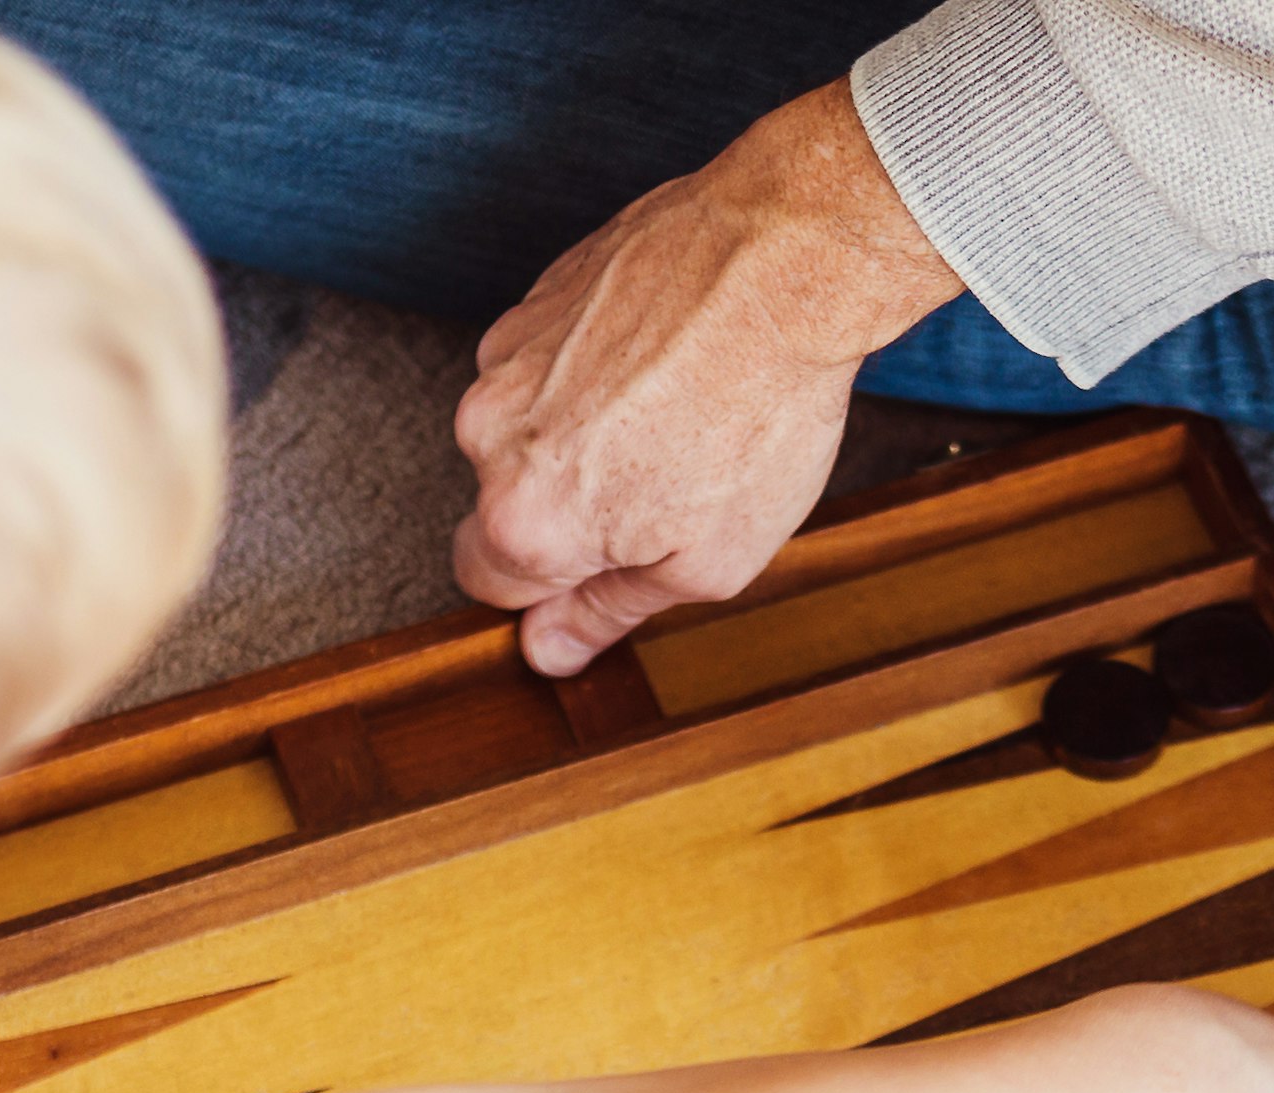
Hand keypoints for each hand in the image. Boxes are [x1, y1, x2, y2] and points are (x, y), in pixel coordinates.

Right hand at [452, 79, 958, 677]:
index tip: (612, 566)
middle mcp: (489, 433)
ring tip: (682, 412)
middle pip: (510, 500)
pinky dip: (599, 369)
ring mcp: (507, 354)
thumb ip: (610, 612)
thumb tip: (548, 651)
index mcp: (524, 520)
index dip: (553, 588)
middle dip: (578, 506)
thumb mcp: (706, 562)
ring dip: (588, 433)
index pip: (489, 584)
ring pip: (532, 427)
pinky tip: (672, 360)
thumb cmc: (757, 416)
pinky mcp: (536, 294)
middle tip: (673, 484)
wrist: (784, 261)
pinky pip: (552, 360)